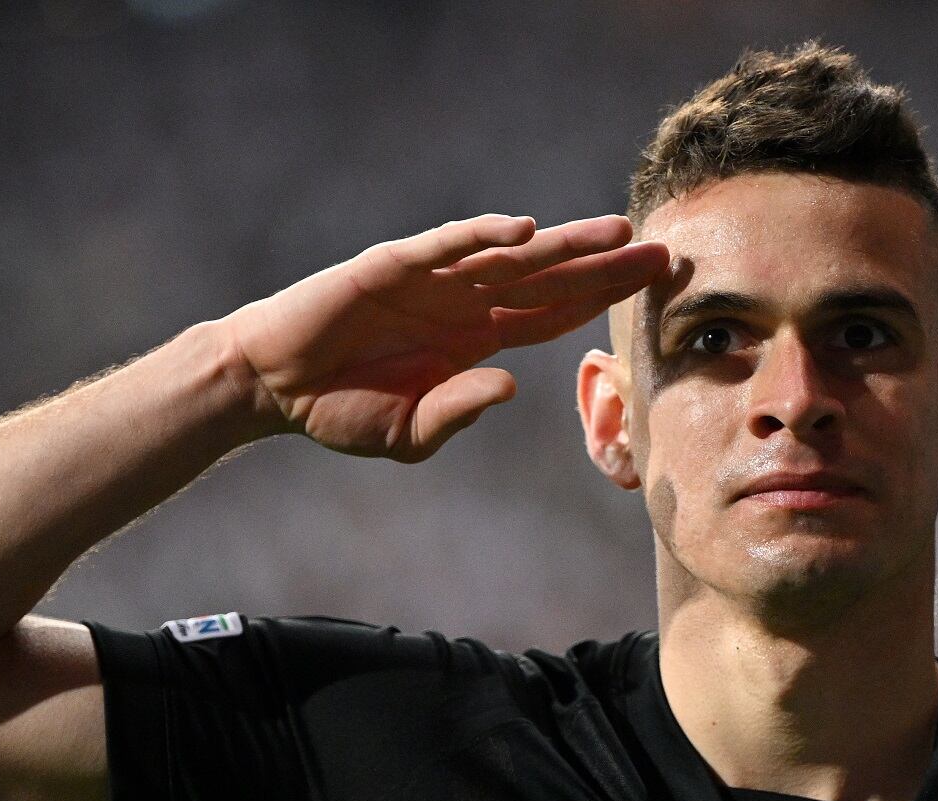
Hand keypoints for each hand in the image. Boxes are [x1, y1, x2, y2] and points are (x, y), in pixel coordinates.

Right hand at [219, 213, 668, 461]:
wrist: (273, 387)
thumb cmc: (341, 409)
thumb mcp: (409, 432)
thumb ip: (459, 410)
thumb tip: (508, 389)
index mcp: (476, 339)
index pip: (553, 315)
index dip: (601, 303)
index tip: (653, 295)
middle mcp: (464, 302)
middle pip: (549, 279)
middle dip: (605, 267)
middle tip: (665, 253)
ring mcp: (432, 280)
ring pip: (510, 257)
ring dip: (563, 245)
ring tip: (614, 233)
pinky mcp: (392, 266)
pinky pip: (445, 248)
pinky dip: (482, 236)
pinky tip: (523, 231)